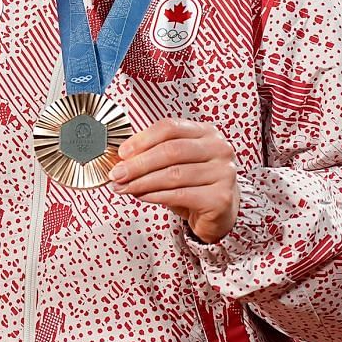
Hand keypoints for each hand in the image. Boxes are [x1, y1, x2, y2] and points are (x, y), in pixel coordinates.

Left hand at [108, 119, 240, 242]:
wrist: (220, 213)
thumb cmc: (194, 184)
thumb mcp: (176, 163)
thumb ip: (154, 155)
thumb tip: (122, 160)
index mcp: (206, 132)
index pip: (170, 127)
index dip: (142, 139)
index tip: (122, 153)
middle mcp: (219, 148)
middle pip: (171, 150)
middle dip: (138, 164)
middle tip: (117, 174)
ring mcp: (224, 173)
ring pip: (174, 174)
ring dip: (142, 182)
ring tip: (124, 187)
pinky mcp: (220, 198)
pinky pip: (181, 195)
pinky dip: (156, 196)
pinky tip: (142, 196)